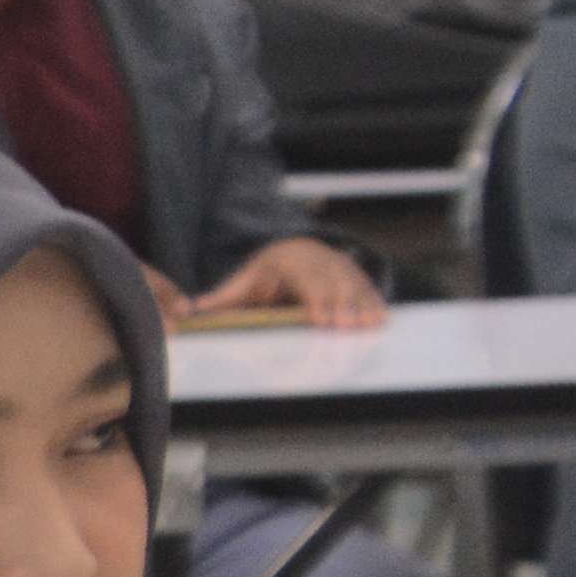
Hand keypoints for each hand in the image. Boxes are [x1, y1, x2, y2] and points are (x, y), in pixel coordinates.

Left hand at [181, 237, 386, 331]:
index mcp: (289, 261)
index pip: (304, 281)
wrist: (292, 249)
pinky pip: (367, 287)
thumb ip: (223, 298)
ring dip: (363, 305)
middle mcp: (318, 260)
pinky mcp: (354, 274)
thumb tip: (195, 309)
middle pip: (332, 284)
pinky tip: (380, 318)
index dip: (315, 300)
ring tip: (369, 324)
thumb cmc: (265, 274)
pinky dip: (374, 301)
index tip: (320, 319)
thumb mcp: (242, 281)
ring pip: (354, 285)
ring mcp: (339, 265)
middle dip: (342, 306)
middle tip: (347, 327)